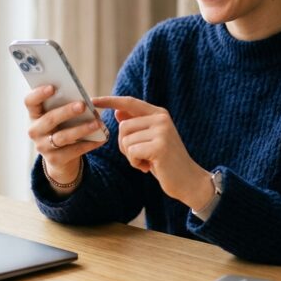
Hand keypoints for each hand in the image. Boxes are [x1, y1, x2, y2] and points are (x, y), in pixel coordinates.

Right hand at [24, 85, 105, 188]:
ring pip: (62, 137)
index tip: (52, 87)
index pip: (30, 102)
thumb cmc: (62, 127)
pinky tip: (100, 139)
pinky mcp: (55, 160)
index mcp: (34, 115)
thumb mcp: (59, 116)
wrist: (60, 158)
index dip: (39, 94)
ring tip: (97, 124)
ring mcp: (43, 147)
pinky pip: (73, 151)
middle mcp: (35, 131)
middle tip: (82, 105)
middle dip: (67, 111)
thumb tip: (84, 99)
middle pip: (49, 119)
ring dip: (81, 129)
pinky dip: (88, 144)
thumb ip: (64, 105)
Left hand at [92, 96, 213, 209]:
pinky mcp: (160, 146)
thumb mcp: (151, 139)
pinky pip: (132, 152)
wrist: (188, 180)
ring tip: (147, 161)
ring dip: (131, 156)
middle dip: (124, 145)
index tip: (92, 100)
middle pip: (123, 127)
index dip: (109, 101)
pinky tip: (148, 167)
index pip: (129, 102)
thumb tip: (117, 111)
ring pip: (126, 141)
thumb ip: (137, 124)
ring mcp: (162, 131)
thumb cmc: (166, 160)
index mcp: (159, 113)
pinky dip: (135, 163)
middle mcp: (161, 119)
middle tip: (139, 156)